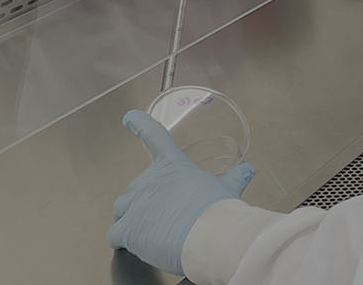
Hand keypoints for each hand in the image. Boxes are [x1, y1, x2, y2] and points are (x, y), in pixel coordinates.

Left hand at [108, 109, 255, 274]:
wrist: (210, 237)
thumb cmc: (218, 212)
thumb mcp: (227, 190)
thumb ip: (234, 179)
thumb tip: (247, 170)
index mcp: (173, 166)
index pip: (155, 136)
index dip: (141, 124)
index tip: (130, 117)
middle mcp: (151, 180)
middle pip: (137, 185)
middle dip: (146, 199)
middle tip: (164, 215)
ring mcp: (136, 204)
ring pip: (122, 207)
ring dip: (130, 216)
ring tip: (148, 230)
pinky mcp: (128, 229)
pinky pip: (115, 233)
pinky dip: (121, 239)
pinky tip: (130, 245)